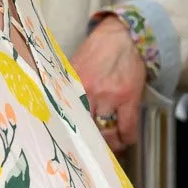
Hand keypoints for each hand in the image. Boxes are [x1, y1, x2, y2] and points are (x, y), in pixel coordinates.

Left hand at [75, 16, 147, 146]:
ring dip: (108, 145)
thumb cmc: (96, 51)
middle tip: (89, 150)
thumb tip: (58, 109)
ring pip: (106, 133)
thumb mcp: (74, 67)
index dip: (68, 135)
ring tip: (109, 148)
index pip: (66, 118)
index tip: (69, 145)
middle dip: (88, 144)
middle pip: (85, 129)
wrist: (123, 36)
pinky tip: (125, 140)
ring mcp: (111, 97)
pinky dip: (127, 139)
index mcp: (72, 86)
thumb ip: (68, 88)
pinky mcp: (129, 98)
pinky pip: (128, 128)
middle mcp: (89, 93)